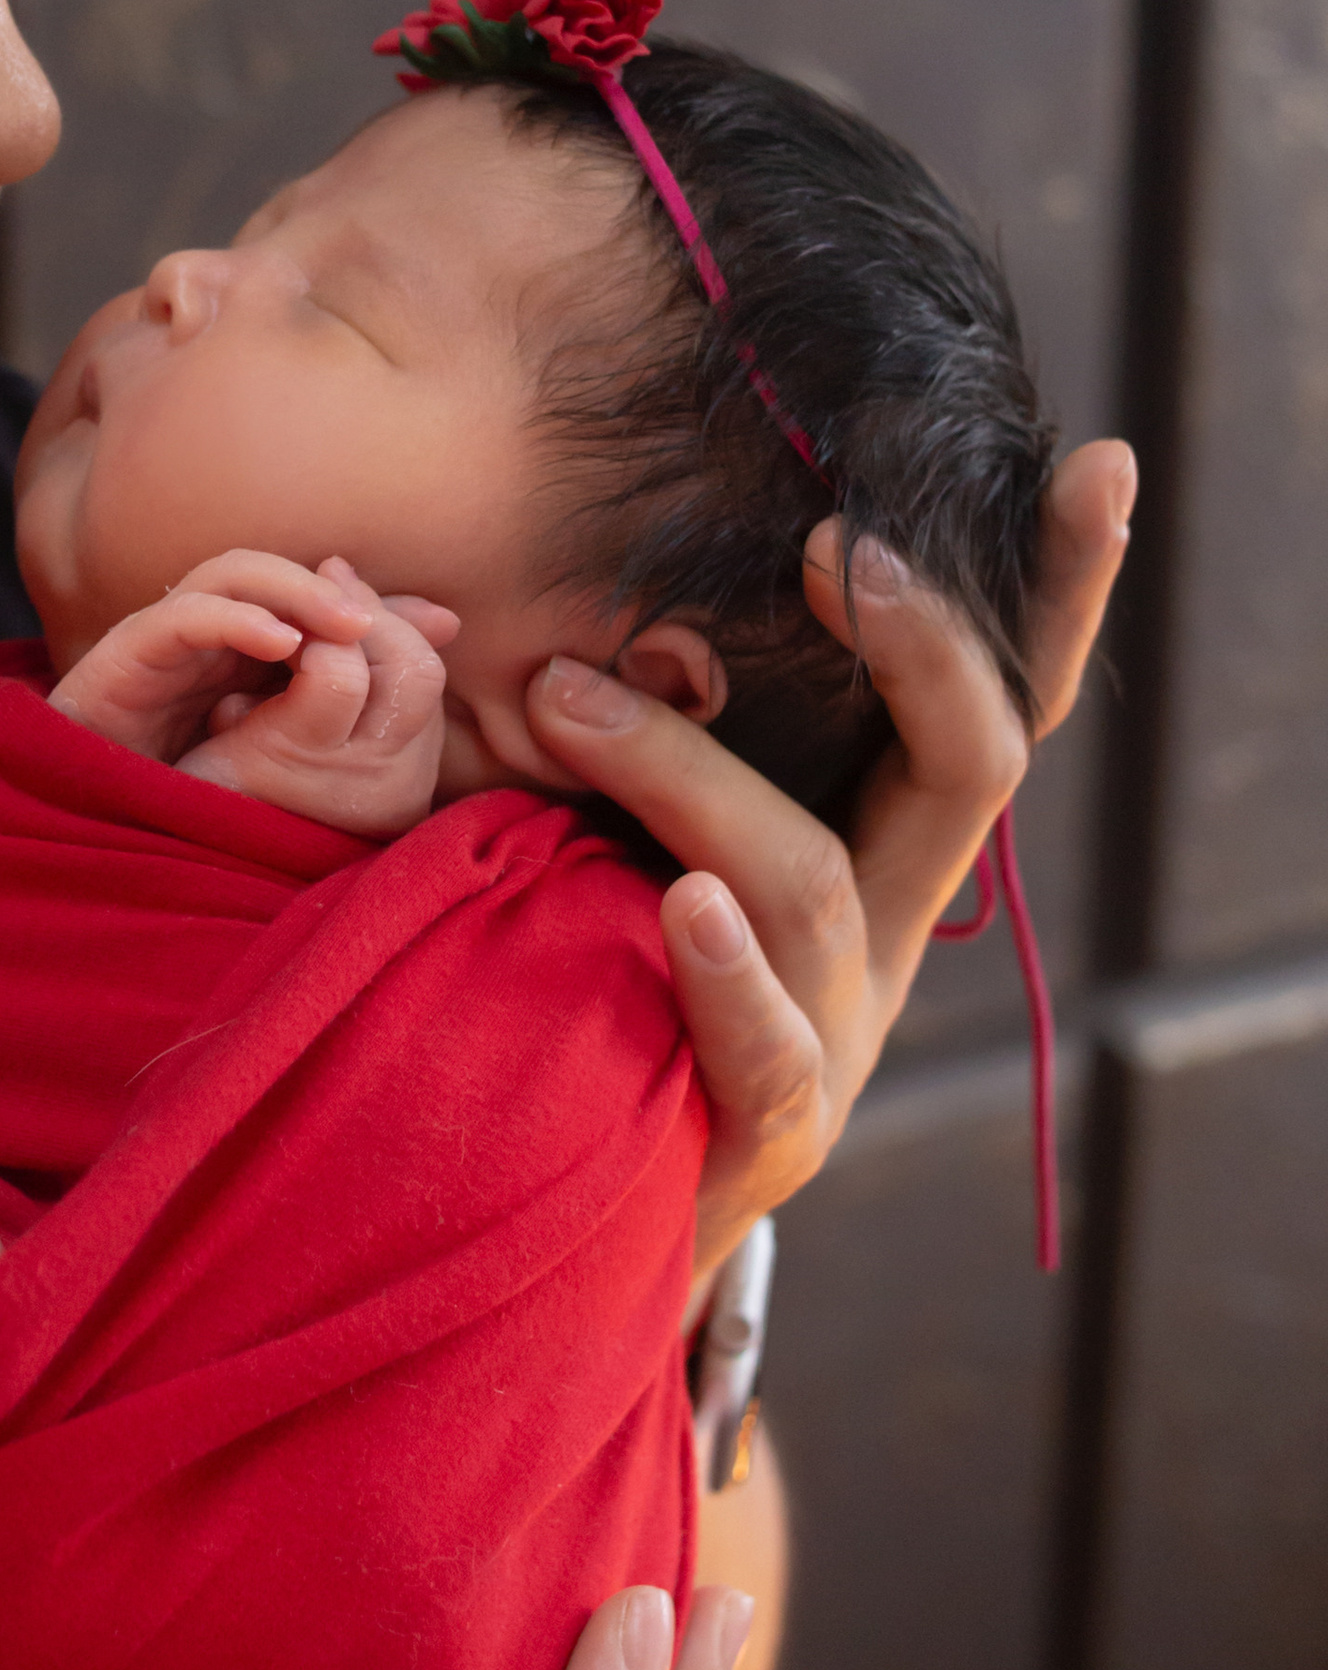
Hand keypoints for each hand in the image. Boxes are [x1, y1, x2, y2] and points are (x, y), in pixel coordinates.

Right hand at [51, 550, 456, 836]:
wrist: (82, 822)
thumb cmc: (174, 787)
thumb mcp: (277, 754)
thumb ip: (343, 697)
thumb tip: (437, 641)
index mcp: (242, 647)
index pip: (314, 595)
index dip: (376, 602)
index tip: (443, 625)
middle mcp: (205, 629)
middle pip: (276, 575)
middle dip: (337, 590)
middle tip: (384, 621)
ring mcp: (166, 636)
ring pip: (232, 576)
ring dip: (296, 591)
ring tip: (347, 625)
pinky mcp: (127, 654)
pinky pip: (185, 615)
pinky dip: (236, 618)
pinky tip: (282, 645)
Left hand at [524, 438, 1133, 1274]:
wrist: (576, 1206)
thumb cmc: (593, 970)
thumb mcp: (632, 830)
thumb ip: (650, 725)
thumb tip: (602, 580)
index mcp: (880, 837)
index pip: (988, 697)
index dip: (1051, 592)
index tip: (1093, 464)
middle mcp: (887, 926)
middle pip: (968, 771)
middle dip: (927, 650)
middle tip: (843, 543)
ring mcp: (837, 1032)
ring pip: (811, 884)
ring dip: (690, 776)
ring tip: (576, 701)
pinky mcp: (763, 1135)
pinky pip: (765, 1048)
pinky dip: (724, 973)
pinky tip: (684, 910)